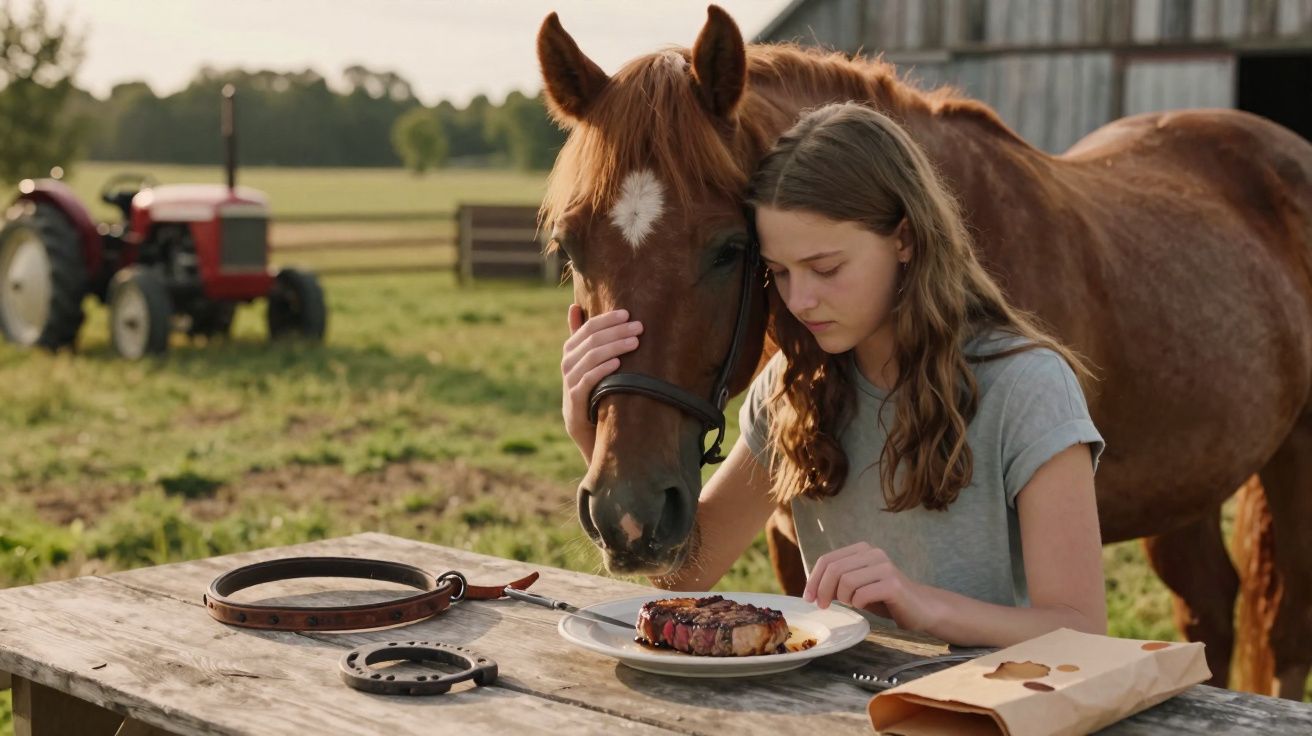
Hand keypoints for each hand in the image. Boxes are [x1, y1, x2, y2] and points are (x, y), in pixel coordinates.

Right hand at [561, 305, 642, 460]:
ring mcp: (569, 381)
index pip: (588, 327)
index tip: (628, 314)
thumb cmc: (592, 388)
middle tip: (639, 327)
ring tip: (635, 342)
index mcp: (571, 350)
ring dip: (615, 347)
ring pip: (591, 357)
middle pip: (592, 340)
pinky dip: (603, 369)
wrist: (584, 427)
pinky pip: (588, 379)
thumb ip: (582, 336)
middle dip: (617, 331)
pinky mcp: (575, 399)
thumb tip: (574, 306)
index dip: (607, 319)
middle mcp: (567, 363)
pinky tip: (619, 363)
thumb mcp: (587, 361)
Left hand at [803, 542, 936, 632]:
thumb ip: (837, 581)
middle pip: (834, 570)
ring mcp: (885, 567)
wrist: (920, 608)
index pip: (827, 560)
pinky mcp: (893, 584)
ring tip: (853, 604)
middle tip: (823, 606)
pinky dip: (858, 604)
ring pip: (846, 582)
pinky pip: (862, 594)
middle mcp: (873, 553)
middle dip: (823, 591)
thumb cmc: (885, 597)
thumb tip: (812, 589)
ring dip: (844, 598)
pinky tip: (865, 606)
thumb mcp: (857, 586)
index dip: (813, 579)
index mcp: (862, 549)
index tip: (809, 598)